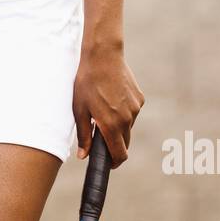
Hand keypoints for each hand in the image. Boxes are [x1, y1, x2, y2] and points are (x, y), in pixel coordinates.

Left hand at [72, 45, 143, 167]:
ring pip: (128, 126)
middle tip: (99, 136)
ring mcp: (135, 109)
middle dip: (114, 144)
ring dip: (118, 126)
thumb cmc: (87, 83)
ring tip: (103, 111)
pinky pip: (132, 112)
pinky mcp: (140, 98)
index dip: (114, 163)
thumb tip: (83, 155)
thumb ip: (84, 135)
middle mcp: (127, 120)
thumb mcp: (79, 110)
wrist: (103, 57)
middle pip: (125, 143)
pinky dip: (123, 112)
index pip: (120, 155)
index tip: (107, 163)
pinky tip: (112, 99)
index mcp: (111, 125)